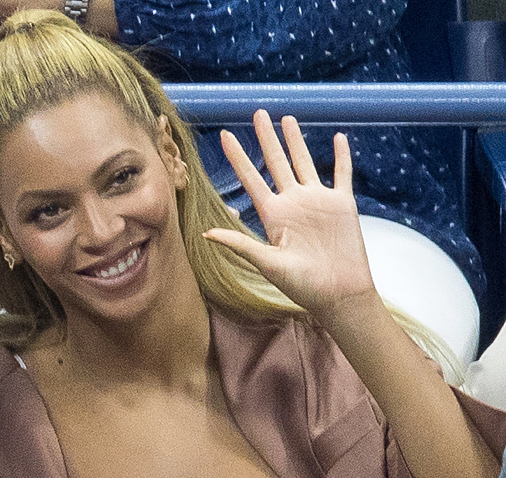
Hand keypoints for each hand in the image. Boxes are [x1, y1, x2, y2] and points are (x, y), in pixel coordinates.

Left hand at [203, 110, 374, 315]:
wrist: (339, 294)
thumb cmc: (303, 286)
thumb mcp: (267, 264)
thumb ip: (240, 244)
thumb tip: (206, 234)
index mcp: (273, 216)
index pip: (251, 179)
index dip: (238, 157)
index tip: (224, 135)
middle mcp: (293, 205)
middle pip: (277, 163)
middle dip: (266, 139)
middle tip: (257, 112)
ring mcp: (318, 202)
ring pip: (305, 162)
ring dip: (296, 141)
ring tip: (287, 119)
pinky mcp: (342, 204)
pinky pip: (342, 173)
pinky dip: (341, 156)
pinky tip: (338, 137)